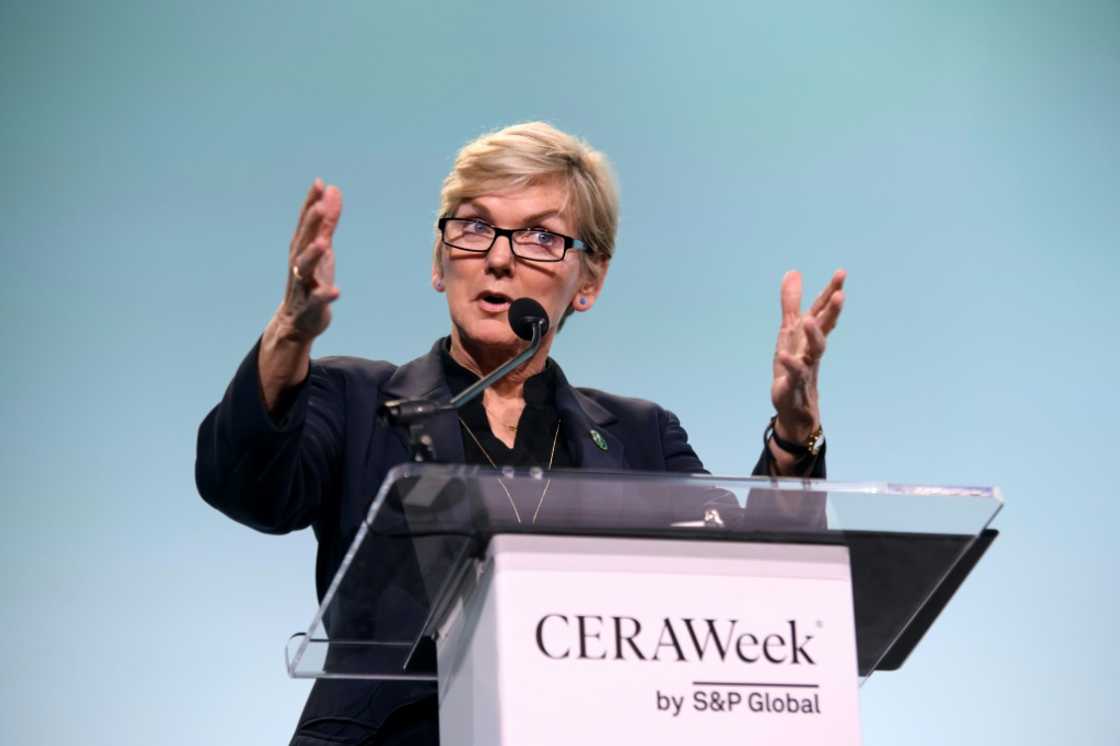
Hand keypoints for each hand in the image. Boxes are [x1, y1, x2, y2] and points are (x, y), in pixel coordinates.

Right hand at [280, 178, 342, 341]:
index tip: (319, 183)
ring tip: (323, 243)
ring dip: (312, 255)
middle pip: (303, 240)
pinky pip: (317, 300)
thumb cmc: (311, 280)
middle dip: (311, 223)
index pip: (305, 222)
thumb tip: (332, 189)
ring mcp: (303, 285)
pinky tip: (336, 291)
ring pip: (304, 268)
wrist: (297, 322)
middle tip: (321, 206)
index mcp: (301, 249)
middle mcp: (299, 264)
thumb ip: (327, 220)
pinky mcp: (311, 307)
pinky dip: (325, 295)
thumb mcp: (321, 247)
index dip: (311, 203)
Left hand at [770, 269, 845, 442]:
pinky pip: (794, 375)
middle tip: (840, 294)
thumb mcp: (789, 331)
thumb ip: (791, 302)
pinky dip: (790, 365)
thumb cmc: (794, 365)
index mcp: (811, 335)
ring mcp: (806, 366)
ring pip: (815, 351)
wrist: (795, 406)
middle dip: (832, 311)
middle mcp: (812, 349)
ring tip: (808, 319)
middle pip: (825, 328)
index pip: (823, 311)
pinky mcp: (794, 384)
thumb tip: (793, 272)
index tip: (841, 273)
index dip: (831, 292)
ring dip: (814, 335)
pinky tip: (783, 355)